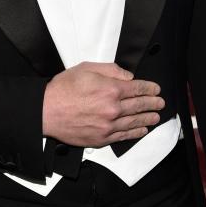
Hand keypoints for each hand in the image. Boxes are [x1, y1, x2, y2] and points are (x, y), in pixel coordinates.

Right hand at [41, 62, 162, 146]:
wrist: (46, 111)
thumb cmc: (62, 89)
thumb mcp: (85, 68)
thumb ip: (110, 70)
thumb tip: (128, 76)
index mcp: (110, 89)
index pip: (138, 88)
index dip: (150, 88)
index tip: (155, 89)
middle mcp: (113, 108)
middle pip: (139, 105)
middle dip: (152, 103)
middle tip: (160, 103)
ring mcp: (108, 125)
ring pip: (135, 122)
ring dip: (148, 118)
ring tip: (155, 116)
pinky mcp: (102, 138)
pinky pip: (124, 136)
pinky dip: (136, 132)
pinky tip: (142, 129)